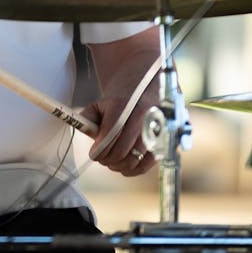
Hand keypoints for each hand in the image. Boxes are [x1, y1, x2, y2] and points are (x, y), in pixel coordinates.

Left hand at [82, 26, 161, 176]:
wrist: (150, 83)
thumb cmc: (122, 97)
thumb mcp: (102, 101)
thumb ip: (89, 117)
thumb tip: (85, 134)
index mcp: (126, 104)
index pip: (110, 135)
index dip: (99, 149)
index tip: (93, 153)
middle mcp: (144, 116)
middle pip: (121, 150)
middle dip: (107, 159)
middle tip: (101, 159)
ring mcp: (157, 129)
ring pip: (135, 159)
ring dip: (119, 166)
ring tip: (112, 162)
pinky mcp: (166, 140)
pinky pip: (149, 163)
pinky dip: (134, 169)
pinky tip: (125, 166)